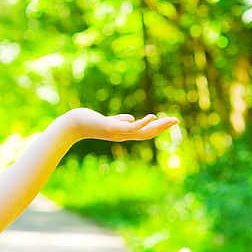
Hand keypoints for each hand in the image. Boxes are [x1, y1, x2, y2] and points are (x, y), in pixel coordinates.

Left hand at [64, 107, 178, 141]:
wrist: (75, 125)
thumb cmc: (90, 121)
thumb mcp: (110, 120)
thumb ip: (121, 120)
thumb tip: (132, 118)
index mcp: (124, 133)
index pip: (145, 131)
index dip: (158, 127)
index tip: (170, 121)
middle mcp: (124, 135)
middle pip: (148, 133)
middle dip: (162, 127)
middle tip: (176, 120)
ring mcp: (119, 133)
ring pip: (143, 132)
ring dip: (158, 126)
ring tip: (170, 119)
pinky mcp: (113, 128)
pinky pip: (131, 127)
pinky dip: (143, 122)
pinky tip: (153, 116)